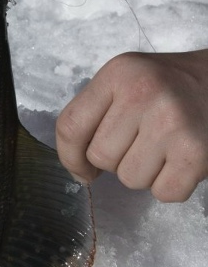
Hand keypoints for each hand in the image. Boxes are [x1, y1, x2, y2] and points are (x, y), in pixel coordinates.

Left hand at [56, 50, 207, 201]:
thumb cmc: (169, 87)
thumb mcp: (127, 81)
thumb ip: (94, 115)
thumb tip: (80, 171)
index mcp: (119, 73)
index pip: (70, 126)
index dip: (70, 157)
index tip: (84, 168)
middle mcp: (143, 93)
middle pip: (100, 157)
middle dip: (117, 160)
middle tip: (141, 142)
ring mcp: (171, 122)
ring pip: (130, 179)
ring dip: (145, 173)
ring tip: (163, 148)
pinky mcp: (196, 152)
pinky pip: (164, 193)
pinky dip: (172, 186)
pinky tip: (181, 160)